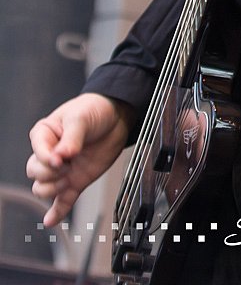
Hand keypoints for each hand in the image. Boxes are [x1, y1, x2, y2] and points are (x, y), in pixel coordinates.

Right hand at [26, 93, 133, 225]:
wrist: (116, 116)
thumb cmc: (94, 109)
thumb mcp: (81, 118)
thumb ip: (71, 138)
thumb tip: (63, 154)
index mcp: (45, 134)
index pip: (37, 154)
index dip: (47, 158)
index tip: (60, 158)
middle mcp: (50, 154)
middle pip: (35, 173)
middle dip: (50, 173)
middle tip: (68, 164)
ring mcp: (62, 169)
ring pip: (43, 188)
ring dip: (53, 188)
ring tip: (68, 177)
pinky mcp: (75, 181)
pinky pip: (62, 201)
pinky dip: (56, 212)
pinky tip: (51, 220)